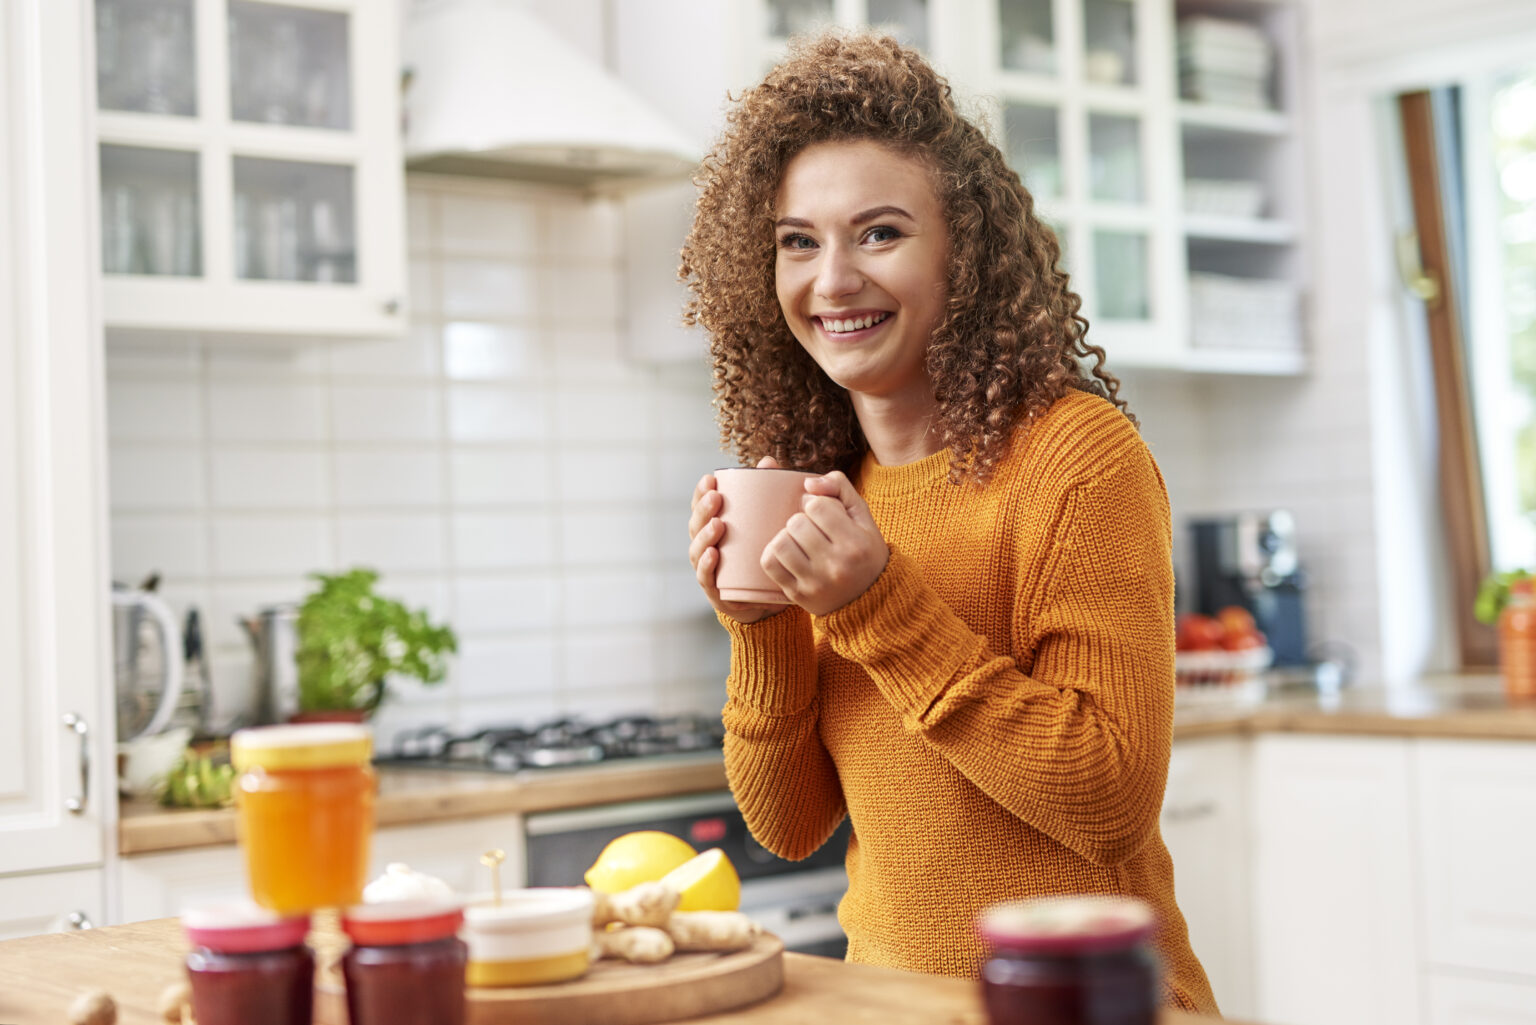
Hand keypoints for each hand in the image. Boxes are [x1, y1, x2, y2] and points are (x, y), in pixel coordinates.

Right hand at [688, 456, 784, 623]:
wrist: (767, 600)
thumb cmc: (762, 555)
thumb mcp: (767, 524)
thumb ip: (767, 493)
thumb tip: (768, 461)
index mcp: (713, 529)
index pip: (700, 508)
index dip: (700, 493)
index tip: (710, 479)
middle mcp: (705, 548)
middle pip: (696, 525)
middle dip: (703, 510)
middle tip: (716, 498)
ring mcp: (707, 569)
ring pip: (697, 550)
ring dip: (704, 536)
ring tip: (718, 524)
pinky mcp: (716, 591)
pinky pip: (706, 577)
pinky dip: (706, 565)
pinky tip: (714, 555)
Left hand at [762, 471, 888, 615]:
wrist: (869, 600)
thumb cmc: (864, 551)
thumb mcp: (862, 516)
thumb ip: (840, 487)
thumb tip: (807, 483)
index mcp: (856, 543)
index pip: (816, 506)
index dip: (815, 503)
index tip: (822, 513)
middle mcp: (836, 565)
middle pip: (796, 523)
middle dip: (801, 520)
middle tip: (811, 528)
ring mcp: (816, 583)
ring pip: (780, 542)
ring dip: (786, 536)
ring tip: (798, 540)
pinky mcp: (798, 594)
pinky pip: (770, 564)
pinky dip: (773, 553)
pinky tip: (787, 553)